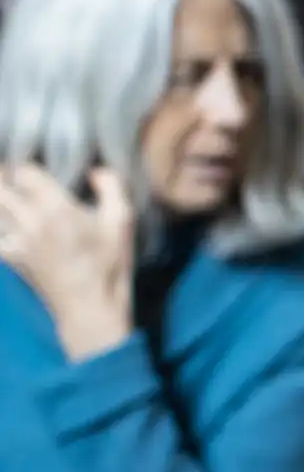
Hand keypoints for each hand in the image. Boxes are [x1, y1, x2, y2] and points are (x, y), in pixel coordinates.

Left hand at [0, 165, 135, 359]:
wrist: (89, 307)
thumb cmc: (109, 264)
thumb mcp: (123, 222)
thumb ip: (112, 187)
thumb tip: (94, 170)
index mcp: (55, 209)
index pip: (23, 172)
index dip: (28, 164)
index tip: (38, 164)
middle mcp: (28, 222)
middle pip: (0, 187)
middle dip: (7, 176)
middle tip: (18, 174)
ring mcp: (14, 240)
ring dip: (5, 199)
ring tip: (14, 194)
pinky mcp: (10, 256)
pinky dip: (5, 223)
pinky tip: (17, 224)